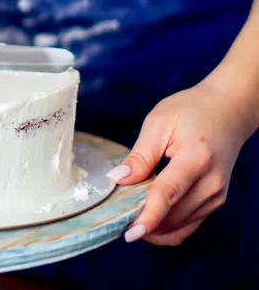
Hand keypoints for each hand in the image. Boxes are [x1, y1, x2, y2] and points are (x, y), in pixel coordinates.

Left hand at [108, 79, 253, 244]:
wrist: (228, 110)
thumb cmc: (190, 111)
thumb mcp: (158, 124)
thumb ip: (139, 155)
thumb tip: (117, 180)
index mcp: (195, 158)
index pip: (168, 194)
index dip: (148, 217)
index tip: (130, 233)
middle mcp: (211, 181)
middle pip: (174, 215)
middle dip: (145, 223)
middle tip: (118, 219)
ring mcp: (217, 194)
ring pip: (182, 225)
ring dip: (156, 228)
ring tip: (131, 217)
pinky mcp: (216, 200)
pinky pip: (191, 224)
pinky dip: (169, 227)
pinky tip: (150, 221)